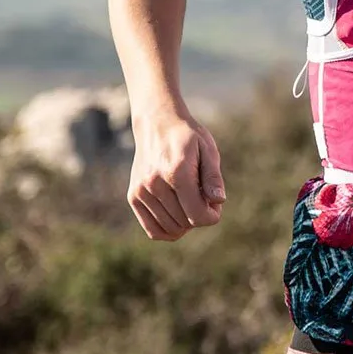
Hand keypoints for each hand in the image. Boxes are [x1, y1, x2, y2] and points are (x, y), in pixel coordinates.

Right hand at [127, 109, 226, 240]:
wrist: (157, 124)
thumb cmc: (187, 136)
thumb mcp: (208, 149)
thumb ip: (213, 177)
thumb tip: (219, 201)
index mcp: (177, 172)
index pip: (196, 214)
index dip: (211, 216)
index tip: (216, 205)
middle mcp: (155, 184)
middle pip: (185, 222)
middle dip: (200, 216)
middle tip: (205, 198)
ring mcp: (141, 192)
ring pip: (170, 228)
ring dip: (186, 223)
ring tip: (191, 201)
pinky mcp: (133, 197)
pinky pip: (153, 230)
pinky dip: (169, 230)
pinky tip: (179, 216)